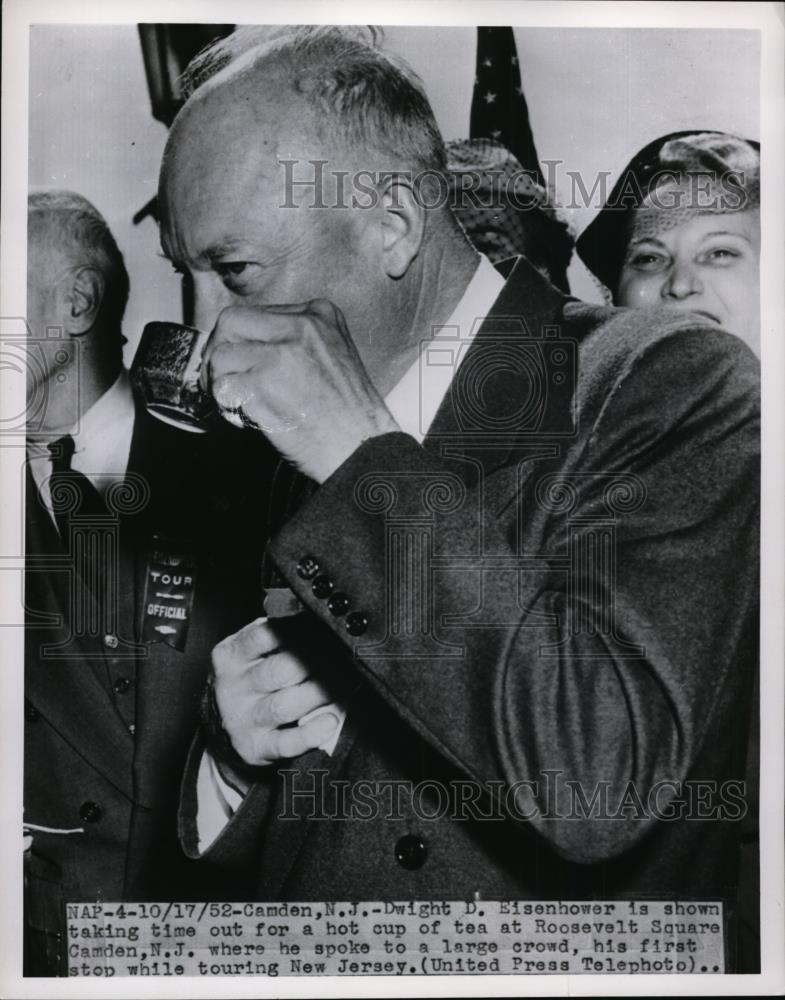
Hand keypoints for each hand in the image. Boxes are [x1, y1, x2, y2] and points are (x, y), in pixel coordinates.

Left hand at [201, 300, 399, 482]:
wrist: (362, 448)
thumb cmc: (347, 414)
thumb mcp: (331, 355)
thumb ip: (292, 342)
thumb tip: (242, 344)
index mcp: (318, 314)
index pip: (254, 313)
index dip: (237, 340)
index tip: (237, 362)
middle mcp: (301, 326)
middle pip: (231, 323)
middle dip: (216, 352)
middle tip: (219, 379)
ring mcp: (282, 354)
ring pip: (220, 356)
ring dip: (219, 382)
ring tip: (236, 402)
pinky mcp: (265, 383)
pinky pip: (223, 386)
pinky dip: (226, 404)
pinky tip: (245, 416)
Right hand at [211, 617, 341, 766]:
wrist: (221, 726)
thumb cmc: (248, 680)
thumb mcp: (249, 652)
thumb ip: (275, 633)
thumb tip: (316, 618)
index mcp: (231, 655)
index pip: (265, 635)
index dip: (301, 630)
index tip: (326, 628)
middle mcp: (234, 687)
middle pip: (281, 671)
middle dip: (319, 663)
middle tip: (344, 658)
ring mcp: (243, 720)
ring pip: (285, 706)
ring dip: (321, 694)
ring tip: (346, 685)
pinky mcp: (255, 748)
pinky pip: (286, 743)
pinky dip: (311, 733)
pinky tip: (330, 721)